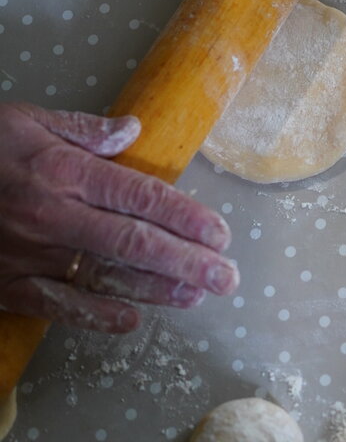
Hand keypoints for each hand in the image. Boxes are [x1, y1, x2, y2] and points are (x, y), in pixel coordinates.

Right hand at [0, 102, 237, 333]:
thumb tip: (132, 131)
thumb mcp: (24, 120)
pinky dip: (99, 317)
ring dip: (157, 290)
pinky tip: (133, 321)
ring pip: (107, 278)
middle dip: (188, 263)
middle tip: (228, 278)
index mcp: (64, 171)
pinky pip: (61, 307)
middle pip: (136, 244)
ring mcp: (32, 256)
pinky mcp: (9, 285)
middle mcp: (55, 216)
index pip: (142, 198)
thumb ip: (83, 129)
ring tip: (197, 296)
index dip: (187, 218)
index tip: (221, 234)